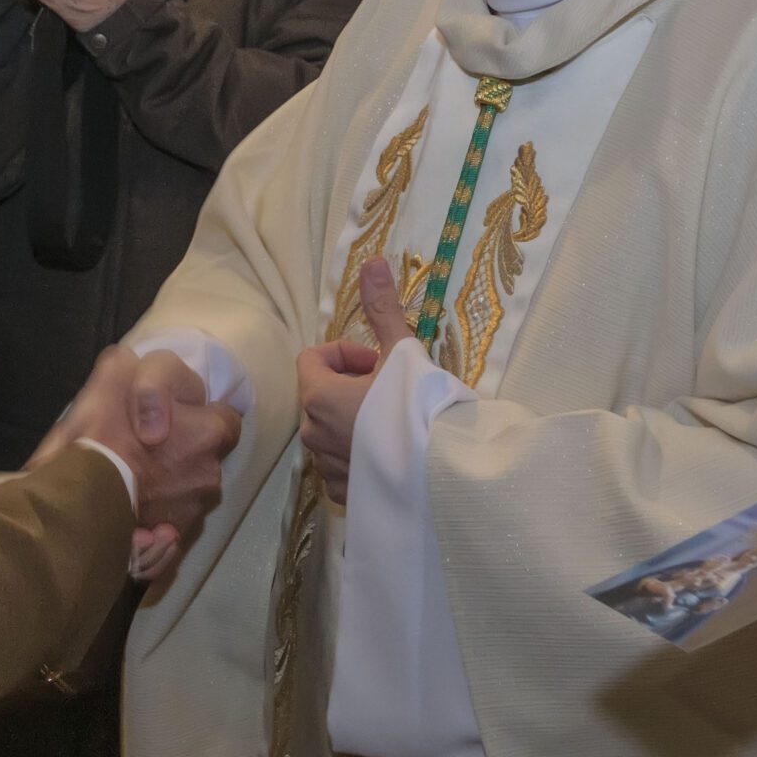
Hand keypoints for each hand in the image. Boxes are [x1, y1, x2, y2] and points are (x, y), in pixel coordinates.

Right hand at [38, 346, 243, 581]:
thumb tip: (156, 398)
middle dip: (180, 453)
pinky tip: (124, 510)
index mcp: (210, 434)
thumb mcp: (118, 372)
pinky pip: (164, 531)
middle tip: (141, 447)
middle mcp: (210, 477)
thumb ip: (147, 374)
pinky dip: (149, 523)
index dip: (199, 414)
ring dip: (163, 487)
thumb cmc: (103, 433)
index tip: (172, 417)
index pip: (225, 418)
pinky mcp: (167, 547)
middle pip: (202, 458)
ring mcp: (189, 515)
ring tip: (127, 480)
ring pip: (183, 493)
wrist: (75, 500)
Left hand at [297, 257, 413, 505]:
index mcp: (319, 396)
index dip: (343, 352)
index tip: (375, 360)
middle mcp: (313, 434)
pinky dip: (357, 455)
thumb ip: (382, 308)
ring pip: (328, 431)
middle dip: (348, 384)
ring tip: (392, 421)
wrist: (444, 474)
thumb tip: (372, 260)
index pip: (311, 359)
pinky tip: (390, 453)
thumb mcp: (402, 351)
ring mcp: (326, 468)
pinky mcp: (344, 495)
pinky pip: (340, 466)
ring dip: (351, 419)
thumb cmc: (420, 409)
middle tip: (388, 387)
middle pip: (319, 394)